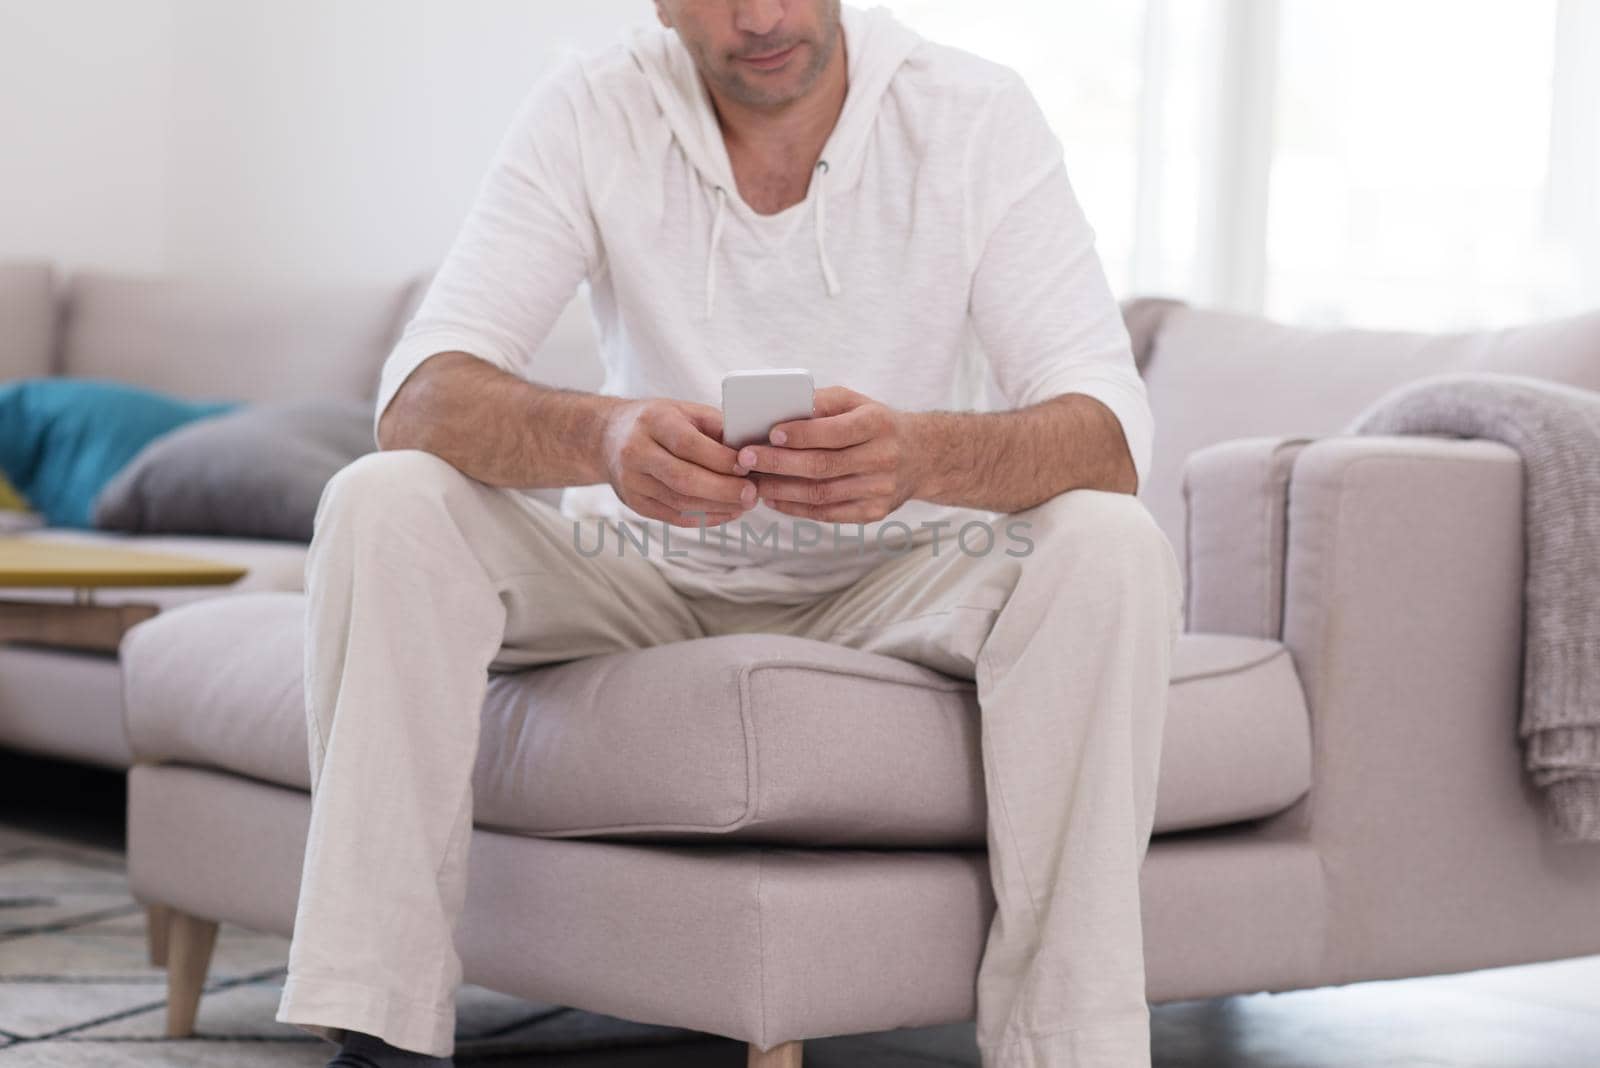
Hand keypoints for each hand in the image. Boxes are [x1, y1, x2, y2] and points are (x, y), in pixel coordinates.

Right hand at [602, 398, 756, 526]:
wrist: (608, 437)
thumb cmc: (658, 421)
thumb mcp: (684, 410)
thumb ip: (717, 427)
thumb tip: (752, 450)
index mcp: (652, 421)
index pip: (688, 444)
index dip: (720, 459)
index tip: (749, 466)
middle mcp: (636, 451)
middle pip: (683, 478)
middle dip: (723, 489)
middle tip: (752, 494)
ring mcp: (632, 481)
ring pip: (680, 502)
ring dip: (718, 507)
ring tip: (745, 504)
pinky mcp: (634, 503)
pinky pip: (673, 516)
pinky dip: (704, 518)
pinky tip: (727, 512)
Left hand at [738, 386, 924, 522]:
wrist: (921, 456)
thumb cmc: (875, 424)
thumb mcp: (857, 402)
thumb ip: (822, 402)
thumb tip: (782, 408)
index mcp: (878, 424)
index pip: (835, 432)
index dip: (801, 434)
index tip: (770, 433)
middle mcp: (882, 458)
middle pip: (822, 466)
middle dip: (778, 463)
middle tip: (745, 459)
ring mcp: (880, 489)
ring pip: (821, 494)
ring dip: (781, 489)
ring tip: (753, 481)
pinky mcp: (874, 512)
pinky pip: (828, 514)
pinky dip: (796, 508)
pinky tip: (774, 498)